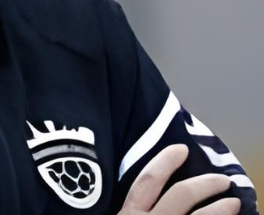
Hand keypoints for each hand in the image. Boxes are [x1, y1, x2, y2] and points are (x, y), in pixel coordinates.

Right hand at [118, 144, 239, 214]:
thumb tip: (129, 187)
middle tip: (223, 179)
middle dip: (204, 184)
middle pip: (180, 195)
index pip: (148, 180)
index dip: (166, 161)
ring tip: (233, 202)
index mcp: (128, 213)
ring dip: (220, 209)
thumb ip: (124, 205)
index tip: (181, 149)